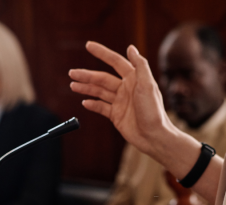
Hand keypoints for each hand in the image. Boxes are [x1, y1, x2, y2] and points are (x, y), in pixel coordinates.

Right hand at [69, 42, 173, 158]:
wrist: (153, 137)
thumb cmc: (153, 111)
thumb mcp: (148, 85)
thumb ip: (140, 65)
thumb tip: (131, 48)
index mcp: (134, 79)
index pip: (115, 62)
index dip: (102, 53)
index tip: (88, 45)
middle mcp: (126, 89)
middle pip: (102, 78)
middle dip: (87, 75)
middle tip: (72, 73)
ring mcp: (120, 102)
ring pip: (99, 92)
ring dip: (86, 88)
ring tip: (73, 85)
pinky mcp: (116, 115)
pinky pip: (101, 107)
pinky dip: (92, 104)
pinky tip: (84, 102)